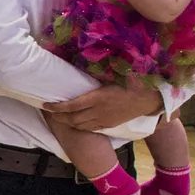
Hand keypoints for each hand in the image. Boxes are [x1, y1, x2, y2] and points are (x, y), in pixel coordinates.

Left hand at [42, 82, 161, 130]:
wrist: (148, 99)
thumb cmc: (129, 82)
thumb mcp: (109, 76)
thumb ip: (93, 75)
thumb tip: (77, 66)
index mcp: (97, 98)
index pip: (71, 106)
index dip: (56, 108)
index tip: (45, 105)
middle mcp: (99, 111)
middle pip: (72, 119)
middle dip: (58, 117)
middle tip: (49, 112)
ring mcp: (104, 120)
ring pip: (80, 126)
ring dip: (67, 123)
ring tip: (59, 117)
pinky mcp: (110, 125)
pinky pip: (91, 129)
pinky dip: (80, 127)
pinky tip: (75, 122)